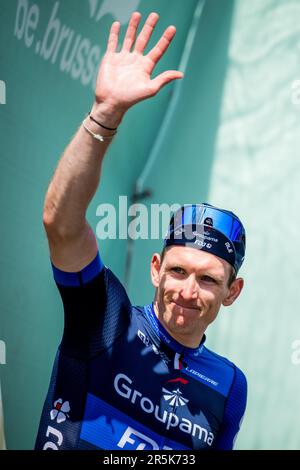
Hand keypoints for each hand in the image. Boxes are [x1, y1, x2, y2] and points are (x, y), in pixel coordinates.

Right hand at [92, 12, 183, 126]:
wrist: (112, 101)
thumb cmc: (131, 98)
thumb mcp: (151, 88)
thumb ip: (164, 79)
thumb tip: (181, 74)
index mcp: (146, 67)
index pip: (158, 49)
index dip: (165, 39)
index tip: (172, 28)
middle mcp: (135, 61)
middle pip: (144, 40)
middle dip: (149, 28)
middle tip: (155, 15)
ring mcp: (123, 58)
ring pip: (129, 38)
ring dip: (134, 26)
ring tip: (138, 14)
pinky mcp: (110, 58)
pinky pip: (113, 43)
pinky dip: (114, 34)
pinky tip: (117, 24)